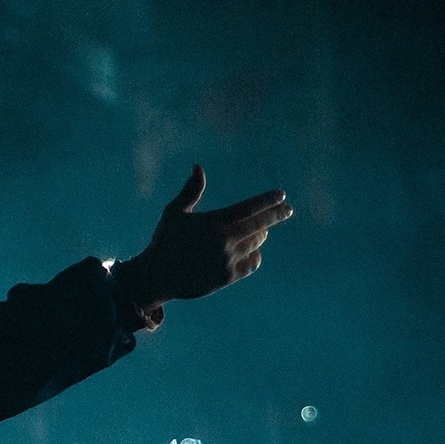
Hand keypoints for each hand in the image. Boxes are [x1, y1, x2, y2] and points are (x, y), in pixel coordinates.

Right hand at [112, 167, 291, 314]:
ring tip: (263, 230)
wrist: (157, 277)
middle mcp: (224, 241)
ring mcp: (227, 260)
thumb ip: (191, 190)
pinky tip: (253, 250)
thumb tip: (199, 167)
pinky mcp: (228, 276)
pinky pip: (252, 263)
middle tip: (288, 209)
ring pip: (256, 243)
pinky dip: (255, 254)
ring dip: (261, 234)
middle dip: (276, 215)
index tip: (281, 195)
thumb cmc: (164, 240)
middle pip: (259, 225)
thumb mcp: (174, 212)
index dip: (267, 200)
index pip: (249, 208)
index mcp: (213, 222)